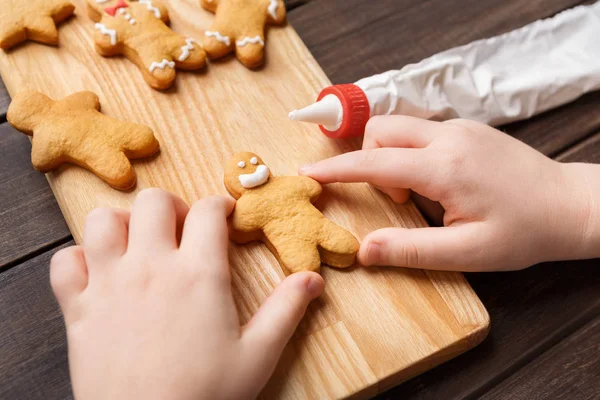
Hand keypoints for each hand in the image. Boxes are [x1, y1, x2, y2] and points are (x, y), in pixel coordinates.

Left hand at [50, 188, 323, 399]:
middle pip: (153, 202)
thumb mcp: (259, 355)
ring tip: (137, 244)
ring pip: (102, 221)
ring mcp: (109, 285)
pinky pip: (63, 262)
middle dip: (171, 206)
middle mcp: (151, 268)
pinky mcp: (77, 309)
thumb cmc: (206, 395)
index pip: (209, 211)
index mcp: (199, 274)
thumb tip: (313, 278)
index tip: (223, 214)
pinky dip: (77, 259)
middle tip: (181, 228)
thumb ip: (287, 310)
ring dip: (121, 224)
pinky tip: (97, 274)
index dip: (220, 205)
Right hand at [300, 116, 593, 270]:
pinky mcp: (468, 127)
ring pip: (399, 126)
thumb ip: (410, 250)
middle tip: (393, 198)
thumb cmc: (523, 233)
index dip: (335, 170)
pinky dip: (411, 152)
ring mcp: (460, 127)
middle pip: (380, 129)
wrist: (570, 205)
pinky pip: (421, 131)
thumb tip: (363, 251)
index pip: (373, 162)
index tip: (307, 173)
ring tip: (416, 194)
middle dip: (368, 159)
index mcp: (444, 168)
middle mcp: (448, 137)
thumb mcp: (466, 253)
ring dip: (391, 156)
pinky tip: (435, 181)